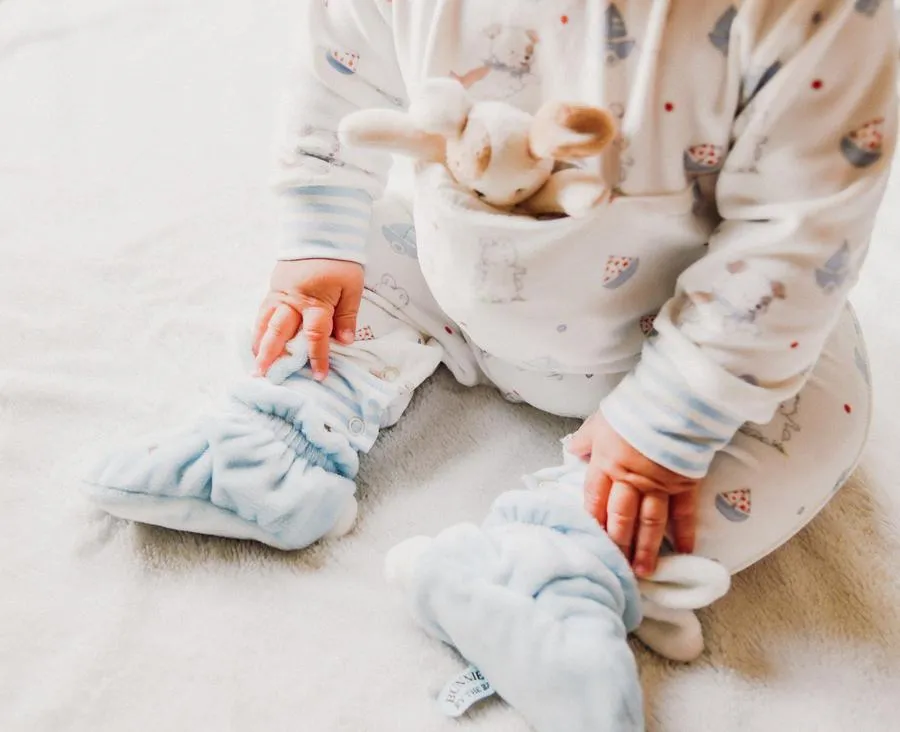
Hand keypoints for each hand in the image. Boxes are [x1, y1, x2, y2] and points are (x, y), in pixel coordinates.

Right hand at [253, 259, 363, 378]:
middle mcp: (292, 301)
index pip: (315, 335)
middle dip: (271, 355)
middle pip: (279, 332)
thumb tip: (345, 341)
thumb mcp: (352, 287)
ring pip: (265, 322)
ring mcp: (279, 294)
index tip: (319, 375)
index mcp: (315, 301)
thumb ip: (347, 315)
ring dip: (259, 344)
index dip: (317, 357)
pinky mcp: (273, 288)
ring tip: (254, 364)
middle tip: (262, 375)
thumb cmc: (339, 261)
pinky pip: (263, 312)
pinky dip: (258, 328)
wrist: (320, 232)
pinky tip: (256, 342)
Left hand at [568, 414, 700, 577]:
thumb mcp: (601, 419)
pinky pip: (683, 513)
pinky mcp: (684, 483)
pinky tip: (685, 551)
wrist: (673, 399)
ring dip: (646, 549)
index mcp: (606, 464)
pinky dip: (685, 533)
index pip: (594, 501)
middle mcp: (630, 480)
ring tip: (643, 572)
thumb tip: (574, 449)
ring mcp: (659, 484)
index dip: (593, 523)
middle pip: (621, 518)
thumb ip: (587, 439)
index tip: (591, 542)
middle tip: (617, 568)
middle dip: (618, 545)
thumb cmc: (634, 407)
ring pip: (650, 523)